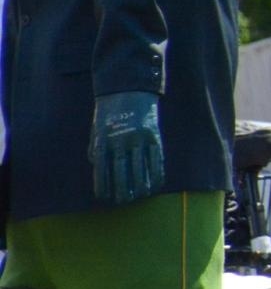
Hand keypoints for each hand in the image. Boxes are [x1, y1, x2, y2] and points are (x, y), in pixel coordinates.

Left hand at [90, 91, 164, 205]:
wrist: (129, 88)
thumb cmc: (110, 111)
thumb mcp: (97, 128)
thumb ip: (95, 147)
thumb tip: (95, 166)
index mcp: (104, 140)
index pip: (102, 168)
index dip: (102, 185)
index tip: (104, 197)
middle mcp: (120, 140)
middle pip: (121, 170)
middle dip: (122, 188)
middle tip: (123, 200)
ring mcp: (138, 137)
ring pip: (140, 167)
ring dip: (140, 184)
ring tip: (140, 196)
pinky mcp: (153, 134)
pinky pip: (157, 159)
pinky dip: (157, 173)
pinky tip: (156, 183)